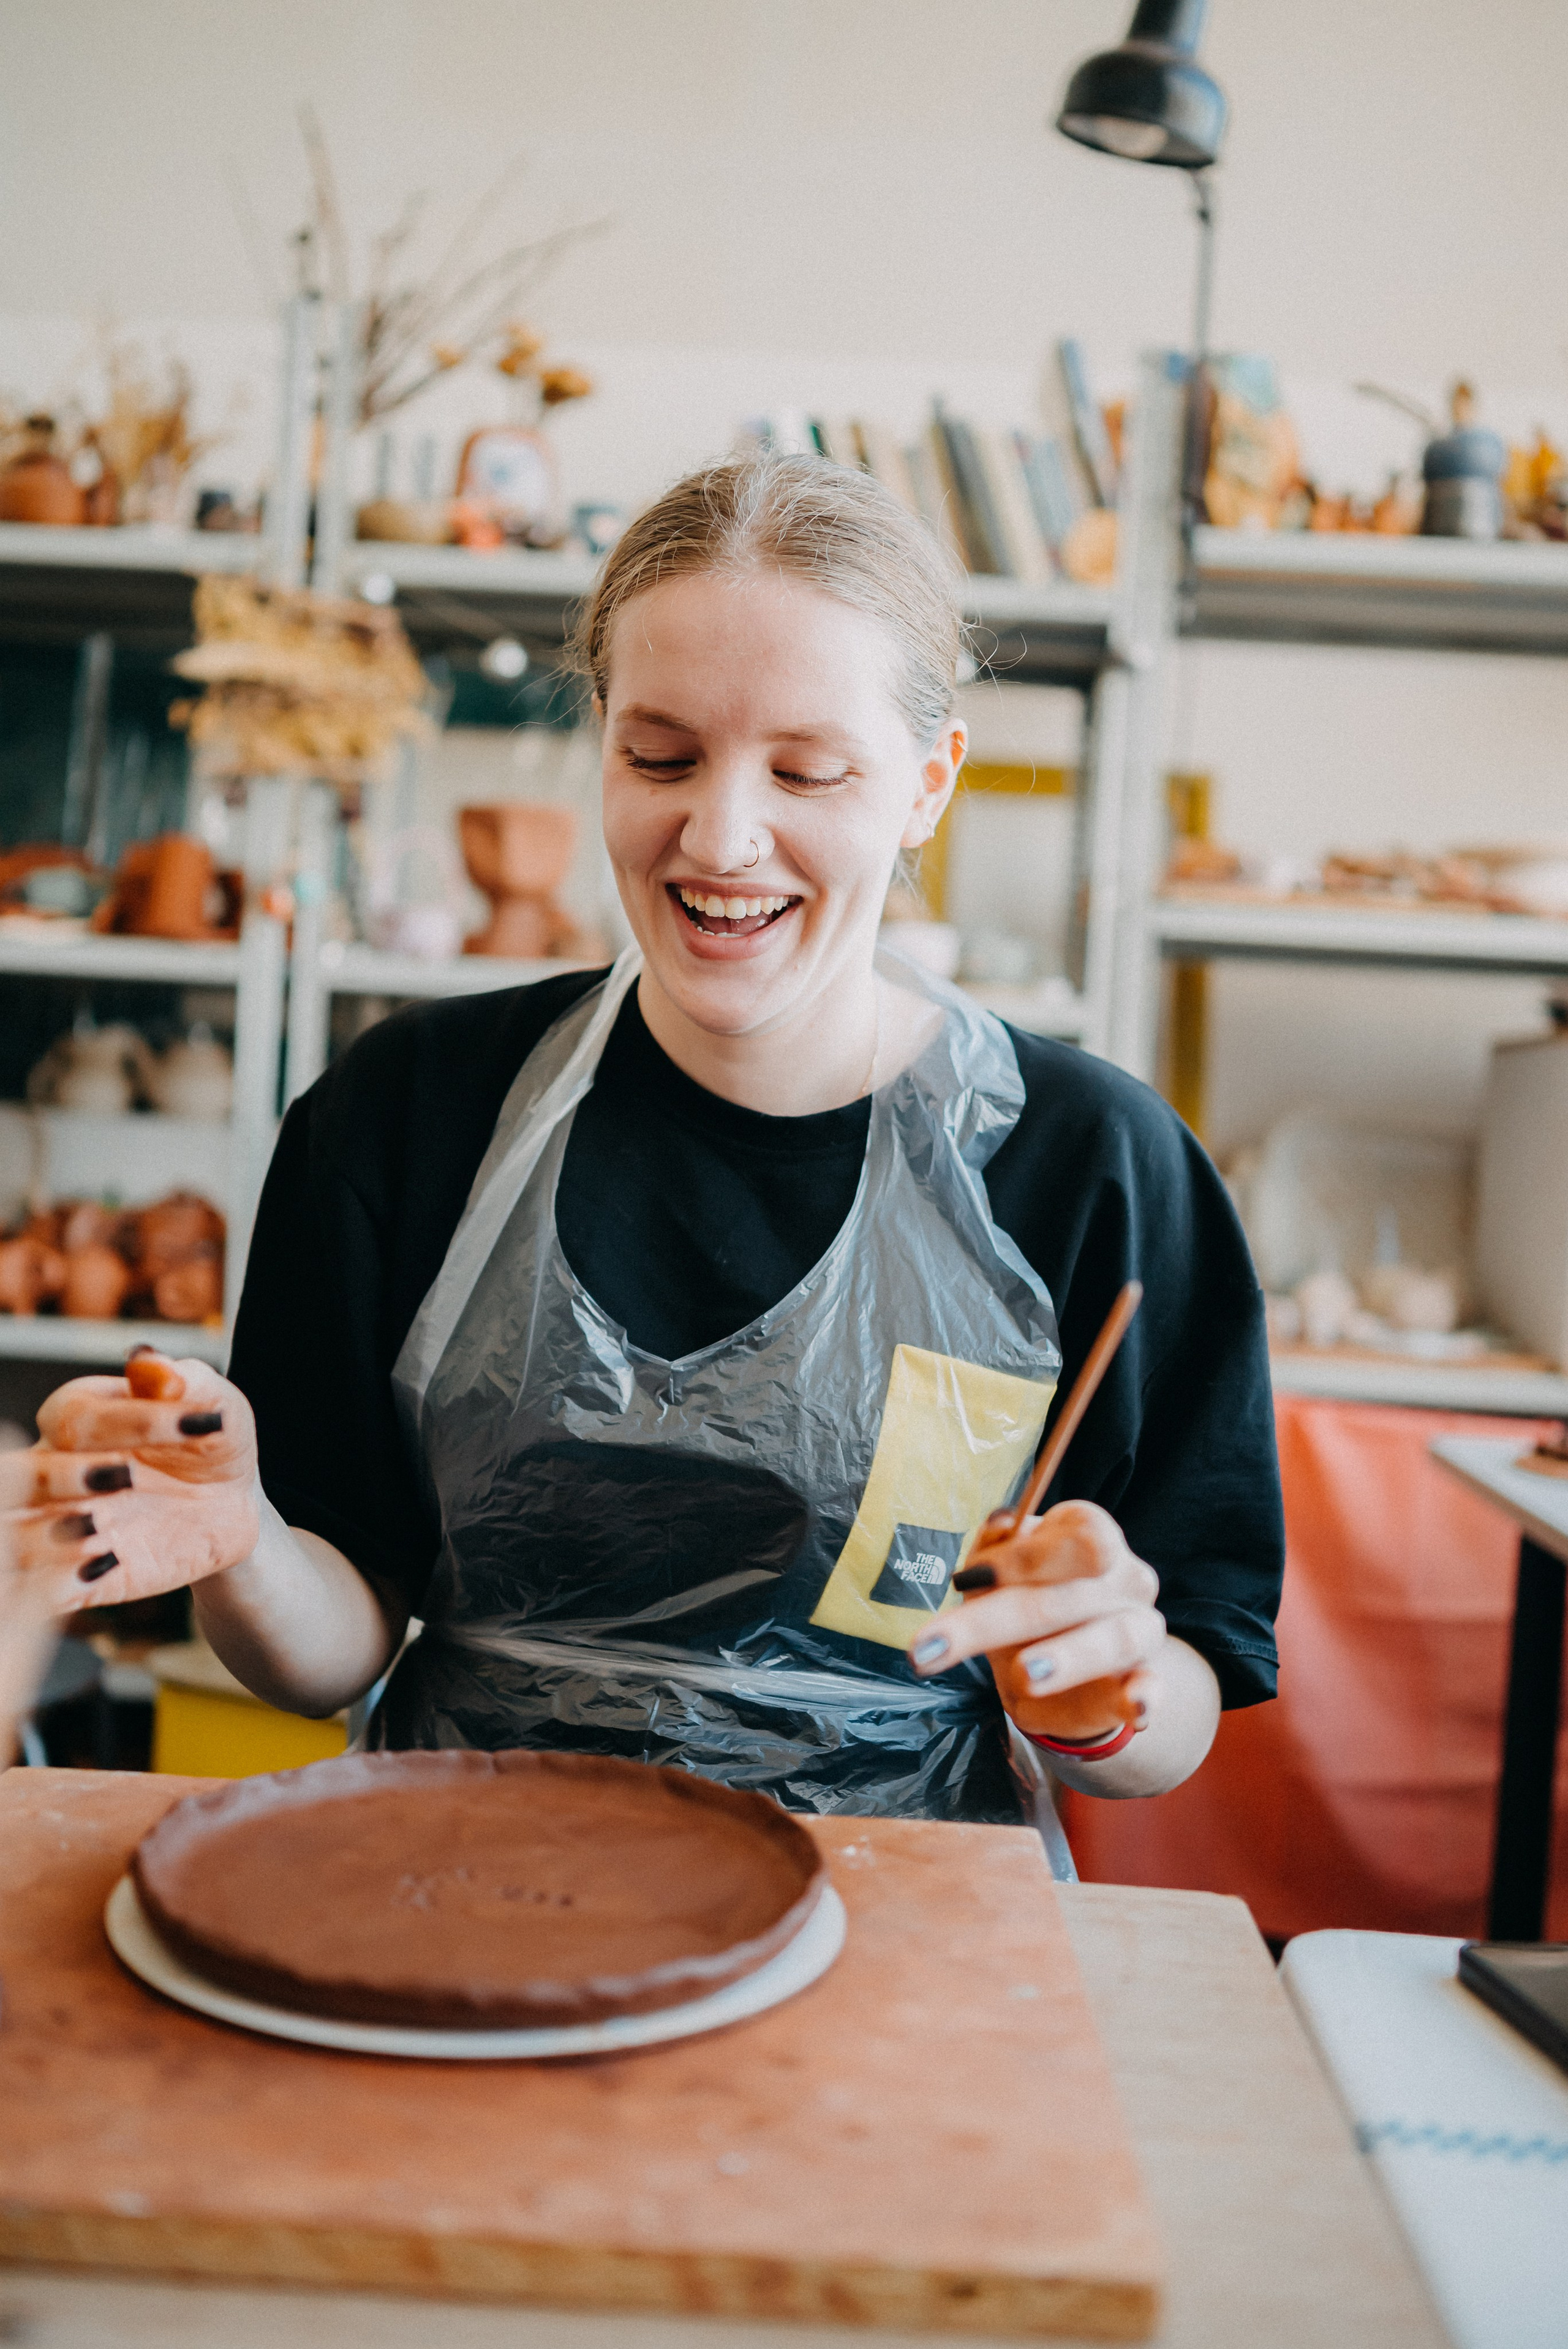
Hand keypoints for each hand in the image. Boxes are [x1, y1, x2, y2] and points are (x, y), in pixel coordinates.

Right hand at [6, 1349, 259, 1616]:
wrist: (232, 1506)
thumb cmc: (211, 1441)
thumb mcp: (215, 1406)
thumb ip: (185, 1382)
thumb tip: (148, 1360)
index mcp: (81, 1417)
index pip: (76, 1416)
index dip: (131, 1421)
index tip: (201, 1422)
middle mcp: (56, 1470)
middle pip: (17, 1474)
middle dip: (61, 1477)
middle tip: (126, 1477)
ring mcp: (63, 1525)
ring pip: (12, 1532)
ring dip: (44, 1536)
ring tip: (97, 1531)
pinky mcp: (80, 1576)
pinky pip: (41, 1588)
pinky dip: (56, 1582)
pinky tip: (102, 1566)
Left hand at [907, 1499, 1164, 1740]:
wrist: (1062, 1675)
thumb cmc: (1026, 1608)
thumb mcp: (1000, 1577)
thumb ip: (994, 1550)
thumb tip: (998, 1523)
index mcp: (1090, 1537)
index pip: (1074, 1533)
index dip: (1026, 1556)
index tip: (972, 1578)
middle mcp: (1125, 1578)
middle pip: (1068, 1593)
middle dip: (999, 1618)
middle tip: (933, 1646)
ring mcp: (1140, 1629)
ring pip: (1113, 1638)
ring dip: (1071, 1656)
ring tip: (1027, 1673)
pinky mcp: (1143, 1680)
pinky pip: (1150, 1686)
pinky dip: (1145, 1696)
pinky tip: (1134, 1706)